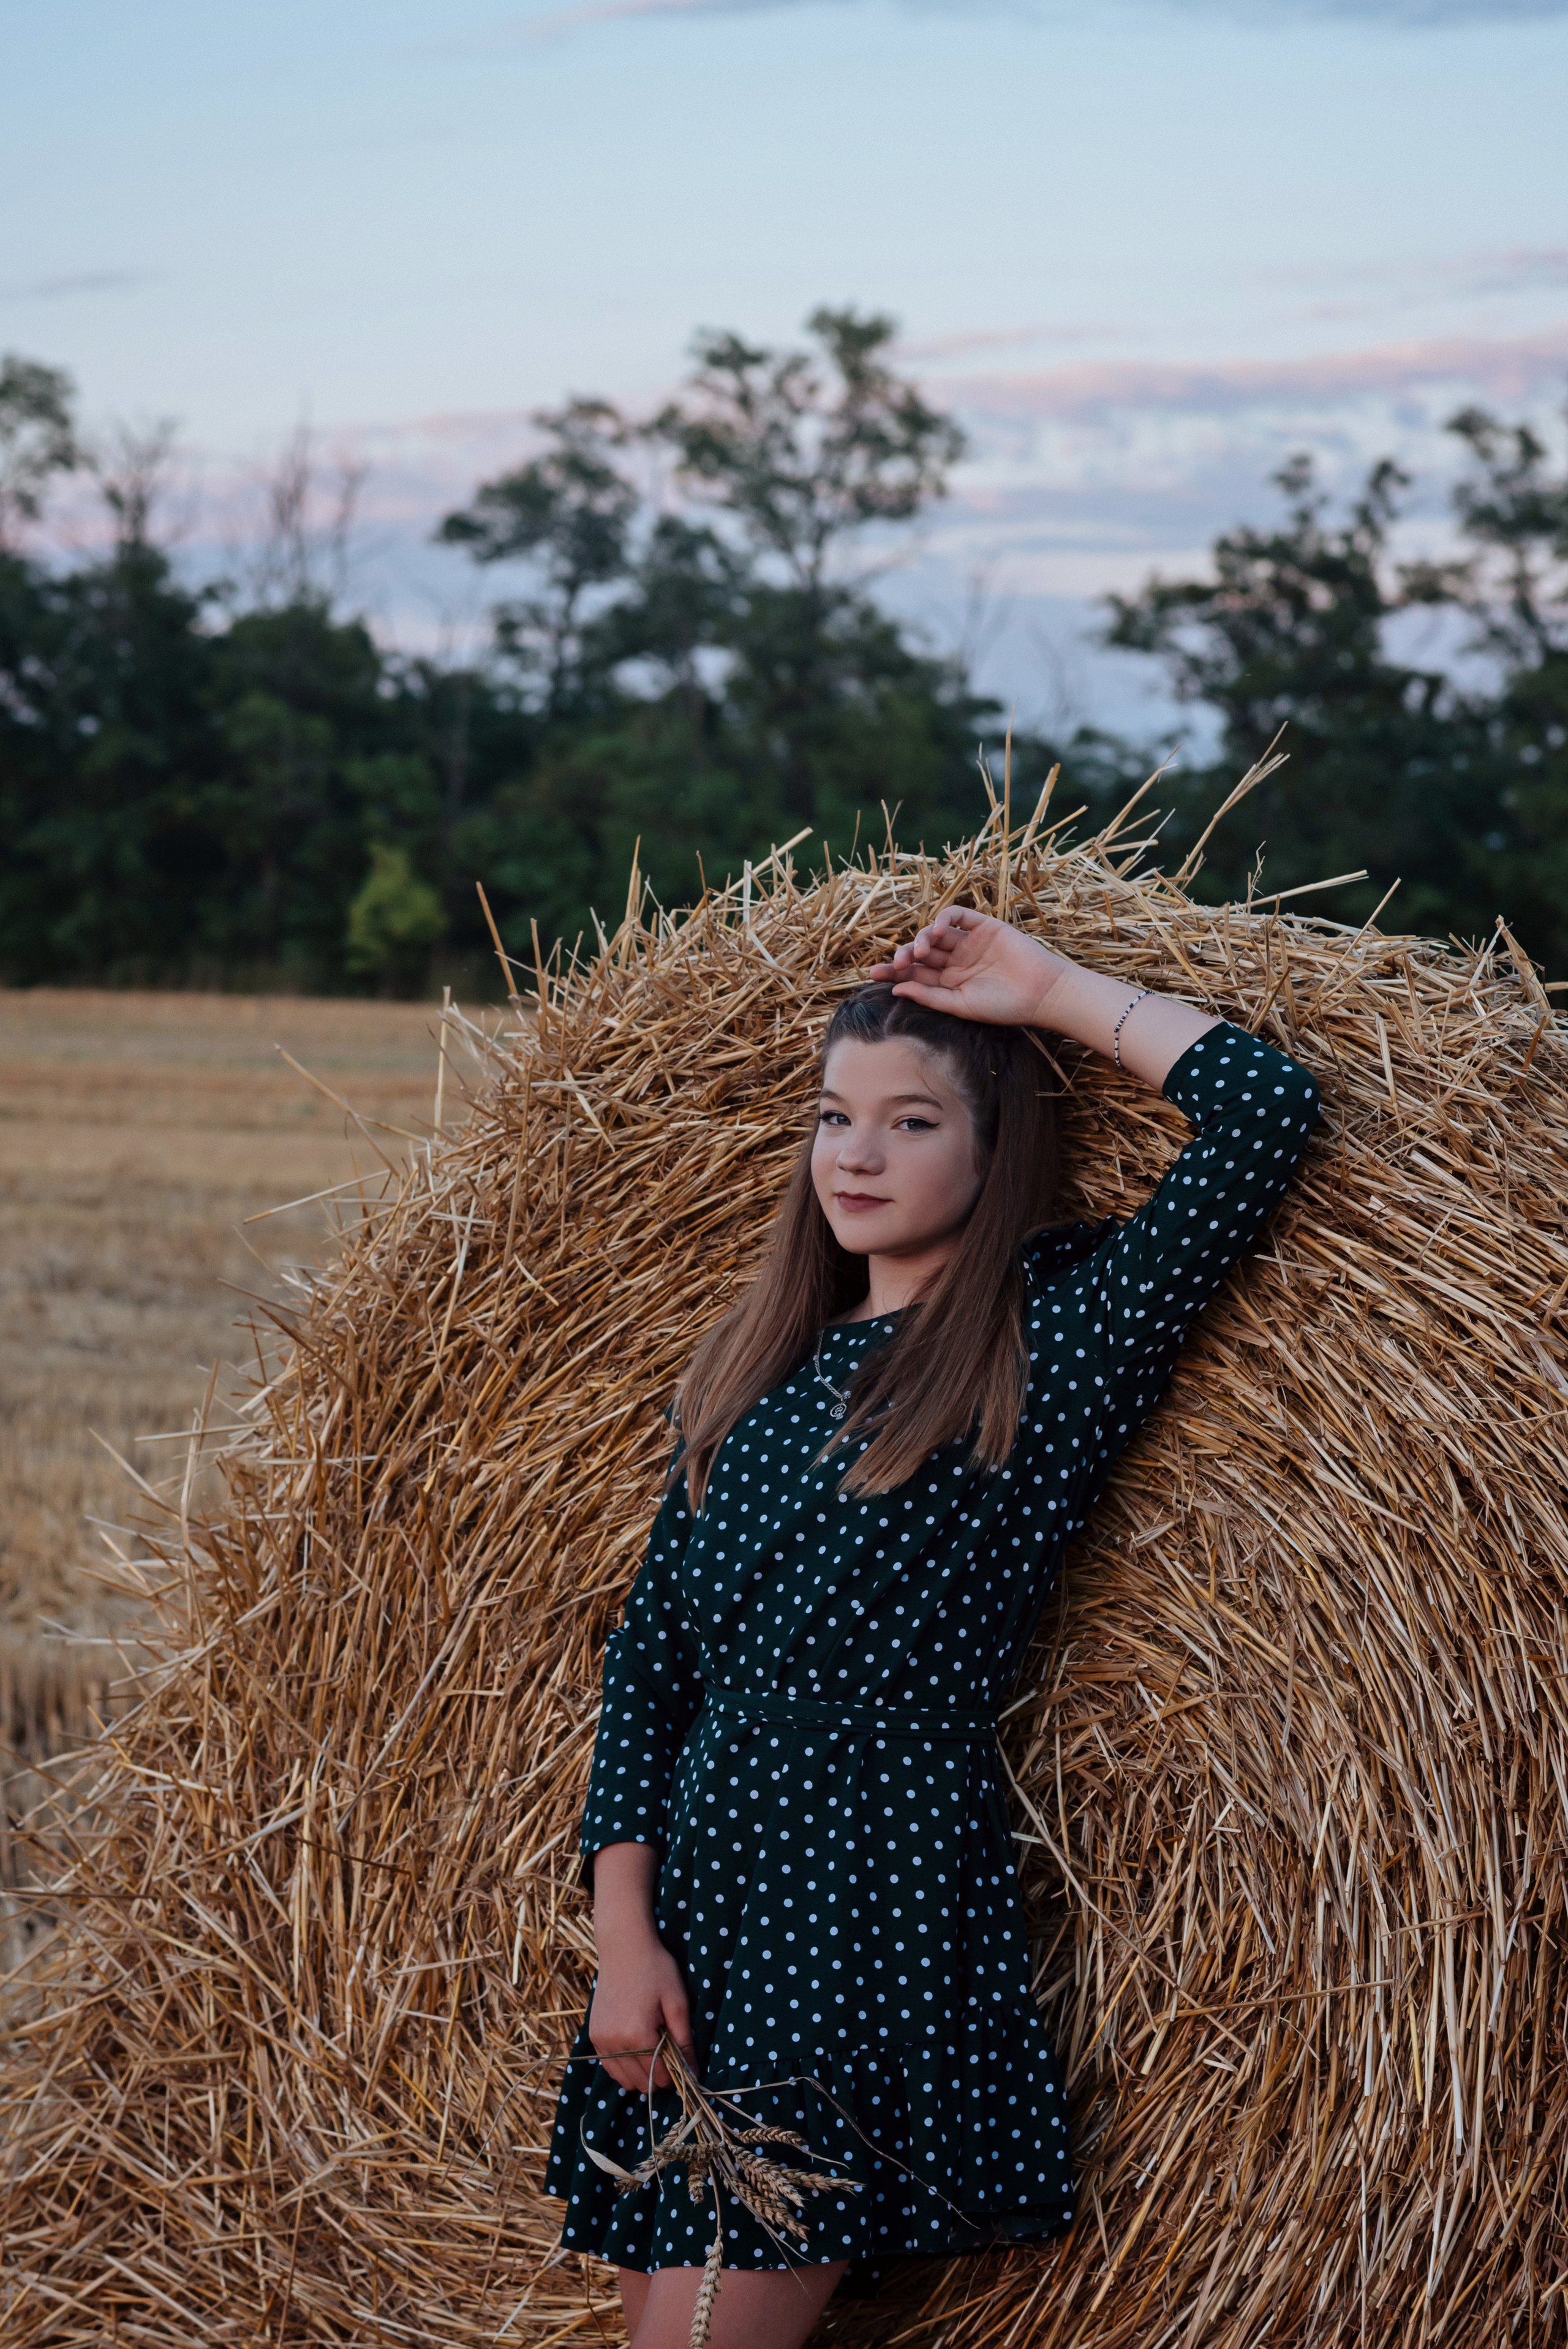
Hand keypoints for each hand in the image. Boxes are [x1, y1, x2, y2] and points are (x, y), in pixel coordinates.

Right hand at [590, 1840, 695, 2093]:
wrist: (624, 1947)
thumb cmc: (656, 1970)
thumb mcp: (677, 2002)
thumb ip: (684, 2041)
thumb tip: (694, 2074)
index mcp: (637, 2034)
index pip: (659, 2075)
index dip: (675, 2076)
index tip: (684, 2067)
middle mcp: (614, 2042)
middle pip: (640, 2082)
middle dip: (658, 2078)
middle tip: (670, 2059)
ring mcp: (600, 2039)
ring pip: (623, 2079)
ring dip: (640, 2076)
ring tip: (654, 2055)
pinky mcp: (593, 2034)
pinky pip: (609, 2065)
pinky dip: (623, 2068)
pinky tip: (636, 2053)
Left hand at [868, 906, 1071, 1027]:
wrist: (1042, 993)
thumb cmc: (1004, 1007)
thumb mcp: (961, 1005)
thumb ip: (929, 996)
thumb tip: (896, 988)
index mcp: (948, 983)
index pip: (914, 974)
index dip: (894, 972)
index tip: (874, 974)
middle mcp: (955, 962)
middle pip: (920, 953)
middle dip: (904, 955)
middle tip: (899, 962)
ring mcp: (969, 943)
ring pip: (935, 934)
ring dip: (922, 938)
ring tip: (921, 951)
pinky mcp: (984, 927)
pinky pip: (958, 915)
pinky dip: (943, 917)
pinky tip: (937, 930)